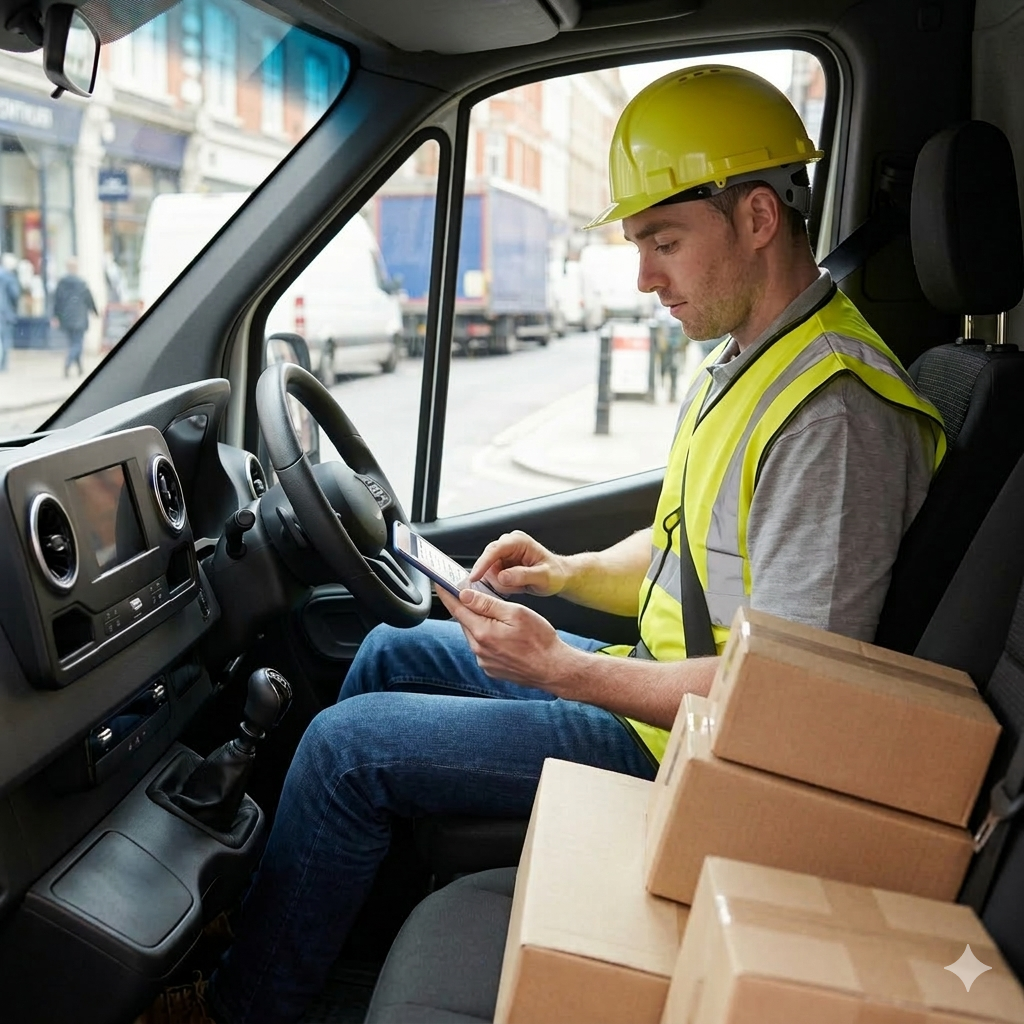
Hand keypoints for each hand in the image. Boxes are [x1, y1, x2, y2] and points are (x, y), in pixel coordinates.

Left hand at [436, 586, 575, 688]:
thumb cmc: (540, 640)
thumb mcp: (516, 613)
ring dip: (480, 622)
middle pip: (465, 621)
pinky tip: (504, 635)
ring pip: (474, 634)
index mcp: (483, 632)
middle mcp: (479, 649)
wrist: (553, 669)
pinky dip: (487, 637)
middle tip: (474, 593)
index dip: (447, 594)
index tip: (439, 583)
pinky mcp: (491, 668)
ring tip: (498, 616)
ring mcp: (484, 661)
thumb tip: (465, 595)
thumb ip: (487, 604)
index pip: (457, 609)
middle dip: (467, 607)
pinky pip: (482, 647)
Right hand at [468, 530, 567, 596]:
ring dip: (500, 583)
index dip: (482, 564)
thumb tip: (502, 576)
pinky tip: (515, 586)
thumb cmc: (555, 573)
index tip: (474, 577)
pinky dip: (501, 585)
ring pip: (488, 571)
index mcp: (518, 541)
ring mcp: (503, 554)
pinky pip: (492, 577)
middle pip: (488, 561)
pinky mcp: (501, 564)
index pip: (494, 550)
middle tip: (513, 588)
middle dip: (496, 578)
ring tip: (519, 585)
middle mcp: (509, 544)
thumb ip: (523, 576)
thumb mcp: (543, 577)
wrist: (559, 576)